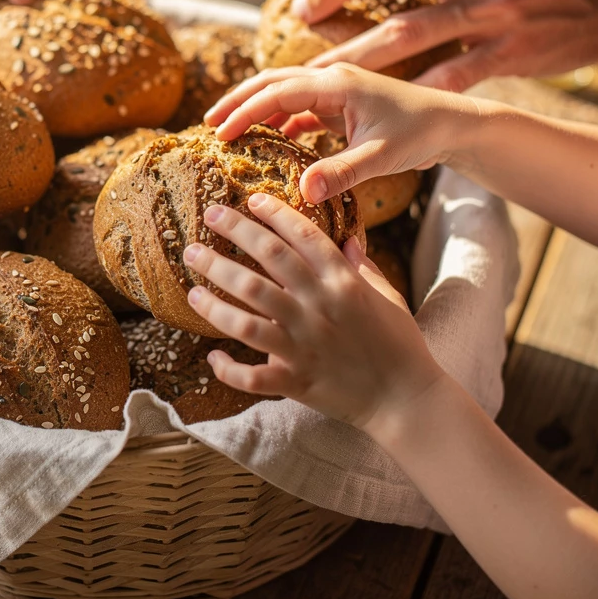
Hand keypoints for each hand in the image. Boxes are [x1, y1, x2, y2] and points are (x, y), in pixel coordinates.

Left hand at [182, 195, 443, 430]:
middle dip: (233, 234)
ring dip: (213, 299)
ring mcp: (303, 345)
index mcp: (343, 282)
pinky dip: (228, 368)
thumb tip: (348, 239)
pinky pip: (252, 375)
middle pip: (266, 261)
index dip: (273, 213)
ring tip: (191, 286)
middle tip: (207, 216)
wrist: (406, 399)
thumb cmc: (399, 342)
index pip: (302, 235)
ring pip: (245, 317)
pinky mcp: (295, 380)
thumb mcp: (386, 295)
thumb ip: (362, 267)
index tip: (250, 199)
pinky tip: (212, 355)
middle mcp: (318, 307)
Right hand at [205, 63, 474, 202]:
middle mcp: (331, 80)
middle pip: (272, 82)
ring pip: (283, 93)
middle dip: (238, 100)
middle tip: (208, 123)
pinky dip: (278, 121)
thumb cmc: (422, 134)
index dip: (245, 111)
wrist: (454, 124)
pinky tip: (267, 140)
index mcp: (336, 85)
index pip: (277, 93)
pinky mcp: (341, 105)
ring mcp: (335, 91)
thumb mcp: (381, 157)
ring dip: (255, 108)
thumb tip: (301, 193)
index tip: (220, 134)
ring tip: (228, 129)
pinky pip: (300, 108)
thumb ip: (340, 173)